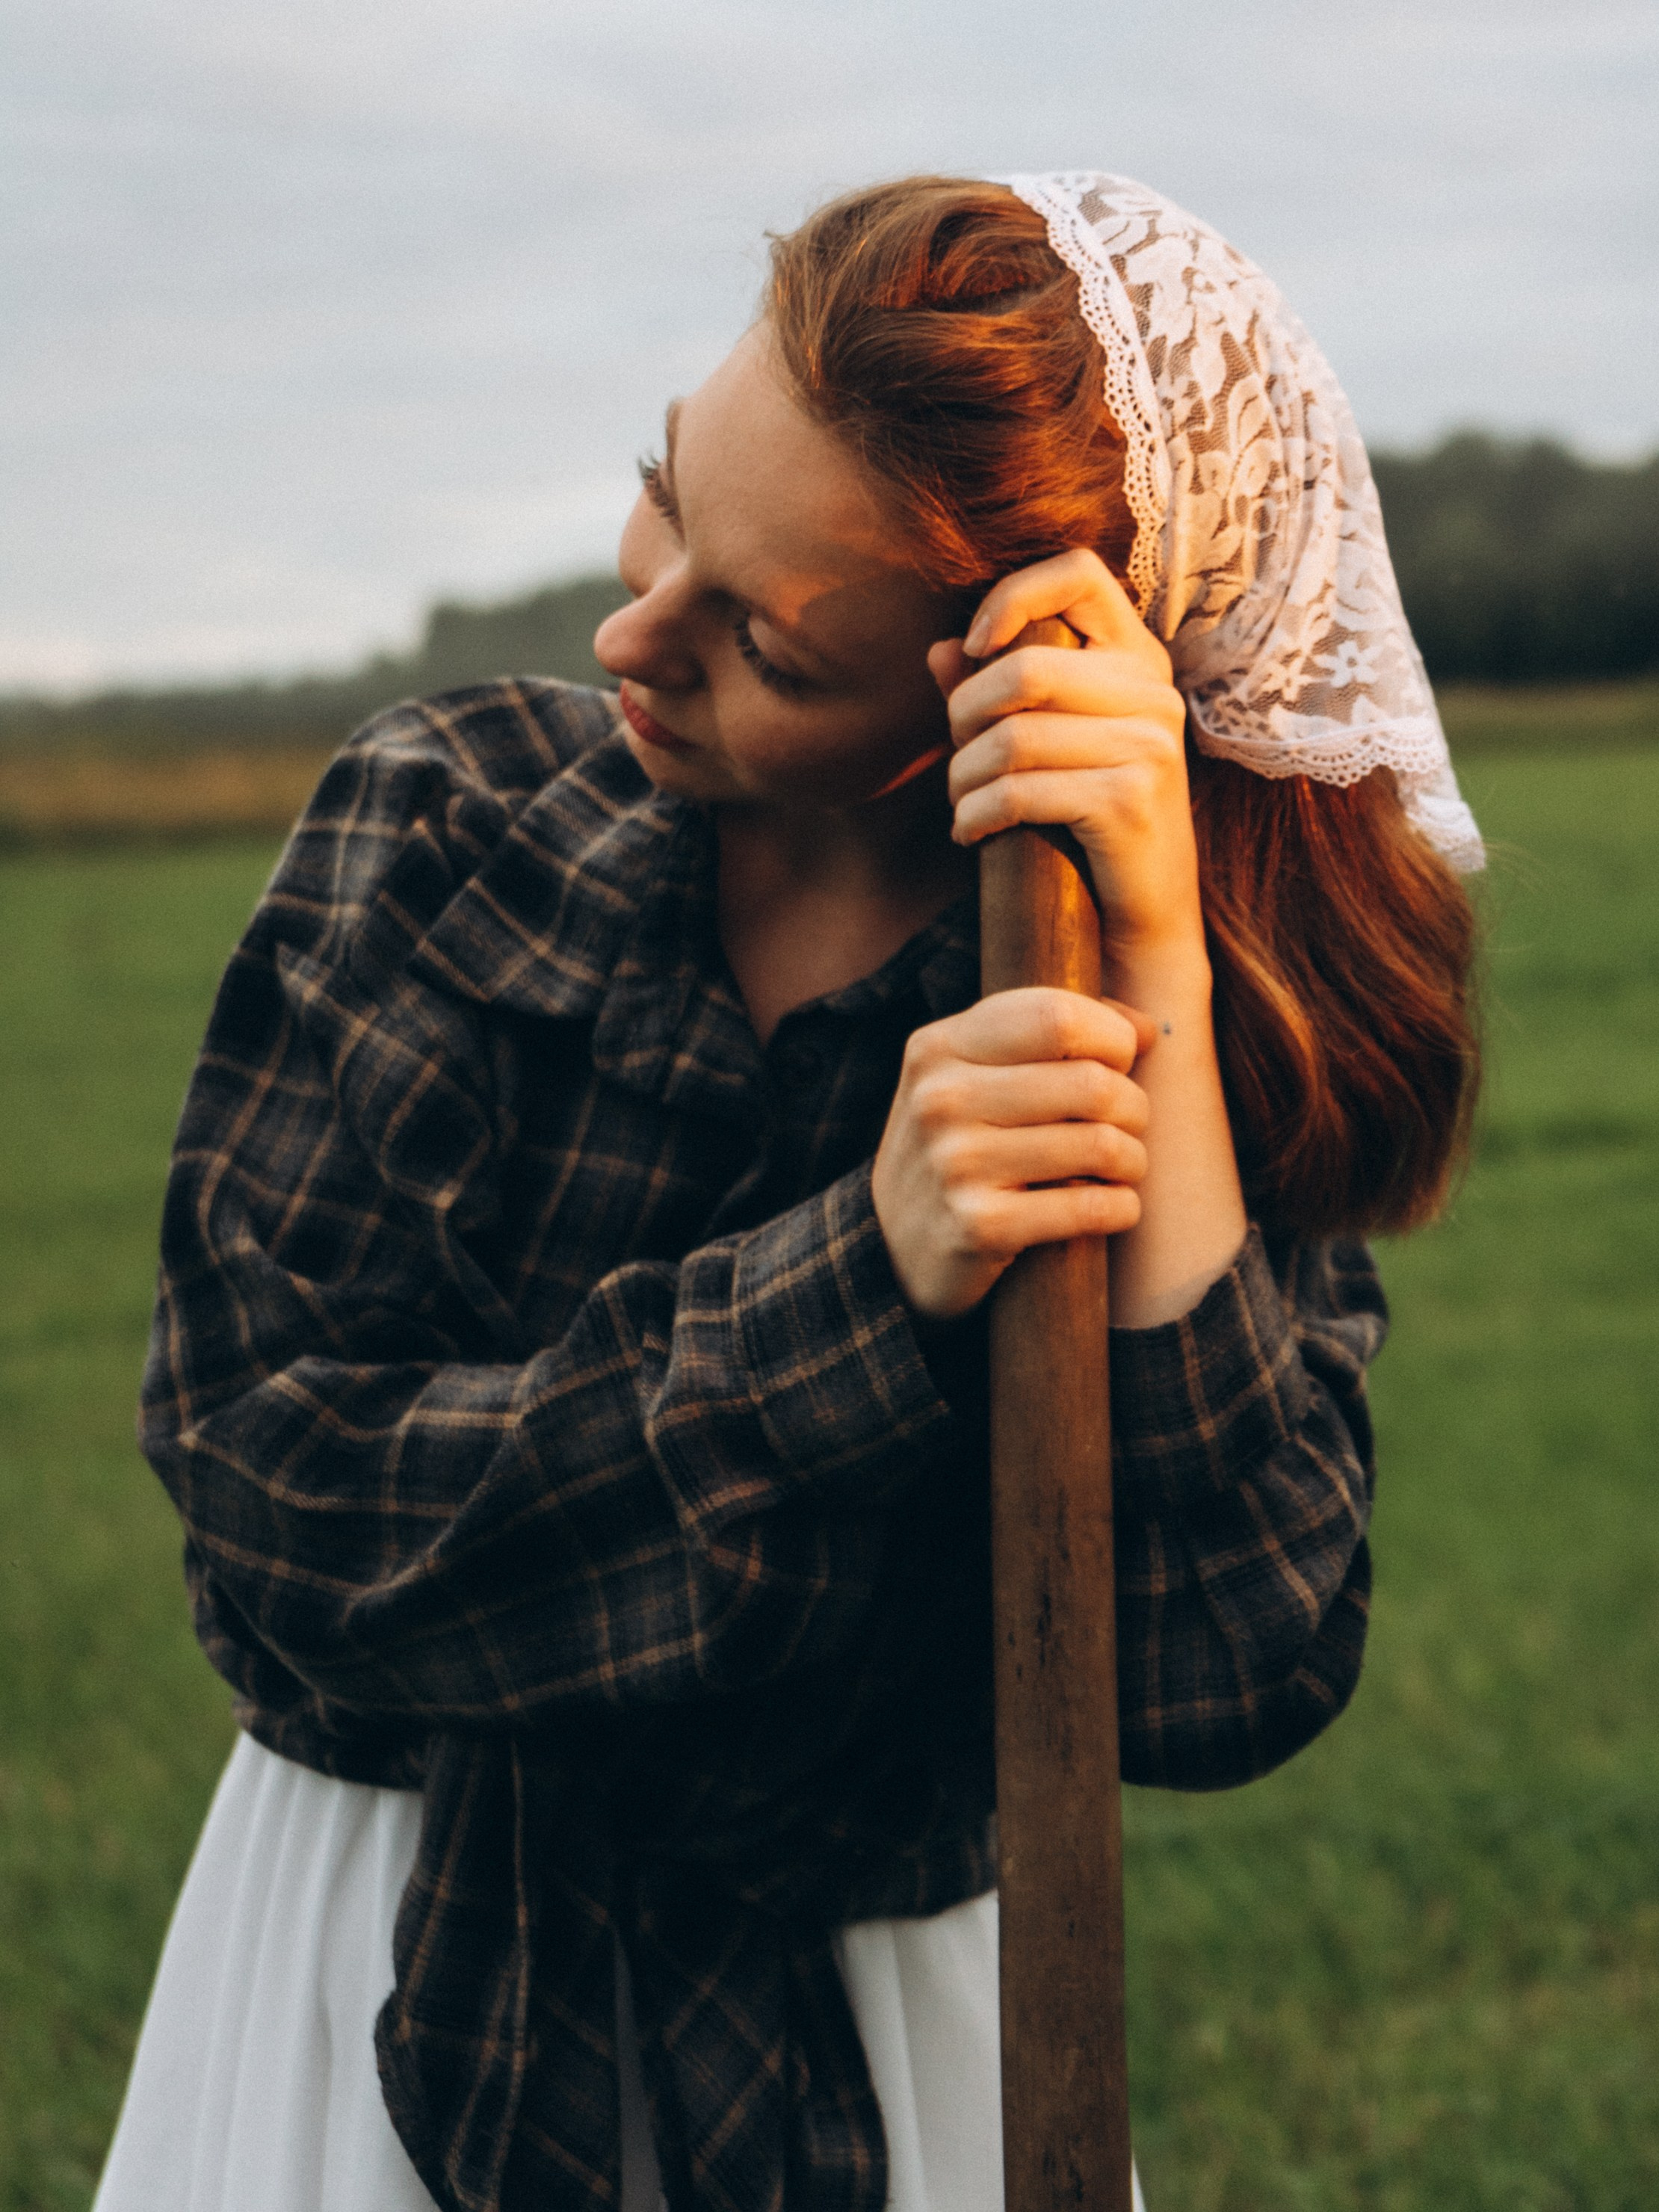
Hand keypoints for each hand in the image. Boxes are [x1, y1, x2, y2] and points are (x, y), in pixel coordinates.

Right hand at [871, 987, 1155, 1320]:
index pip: (1056, 1015)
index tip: (1118, 1063)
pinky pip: (1090, 1207)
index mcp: (939, 1046)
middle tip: (1128, 1126)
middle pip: (1092, 1083)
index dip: (1112, 1037)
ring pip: (1100, 1145)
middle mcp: (940, 1099)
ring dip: (1132, 1161)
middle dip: (1133, 1107)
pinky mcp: (978, 1226)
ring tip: (1122, 1167)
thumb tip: (1149, 1027)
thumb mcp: (974, 1074)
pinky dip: (1122, 1208)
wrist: (891, 1245)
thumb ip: (1049, 1035)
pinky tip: (1114, 1206)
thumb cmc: (960, 1146)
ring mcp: (955, 1164)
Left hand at [929, 549, 1202, 973]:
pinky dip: (976, 815)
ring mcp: (1152, 745)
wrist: (1140, 920)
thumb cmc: (1083, 826)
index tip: (973, 649)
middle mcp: (1155, 692)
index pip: (1077, 574)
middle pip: (1026, 668)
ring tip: (960, 805)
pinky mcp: (1131, 800)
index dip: (1011, 596)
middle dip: (964, 717)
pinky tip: (971, 833)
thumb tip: (937, 651)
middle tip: (955, 760)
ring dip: (961, 778)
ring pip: (1014, 736)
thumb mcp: (1042, 749)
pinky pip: (1022, 790)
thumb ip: (995, 693)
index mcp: (1137, 659)